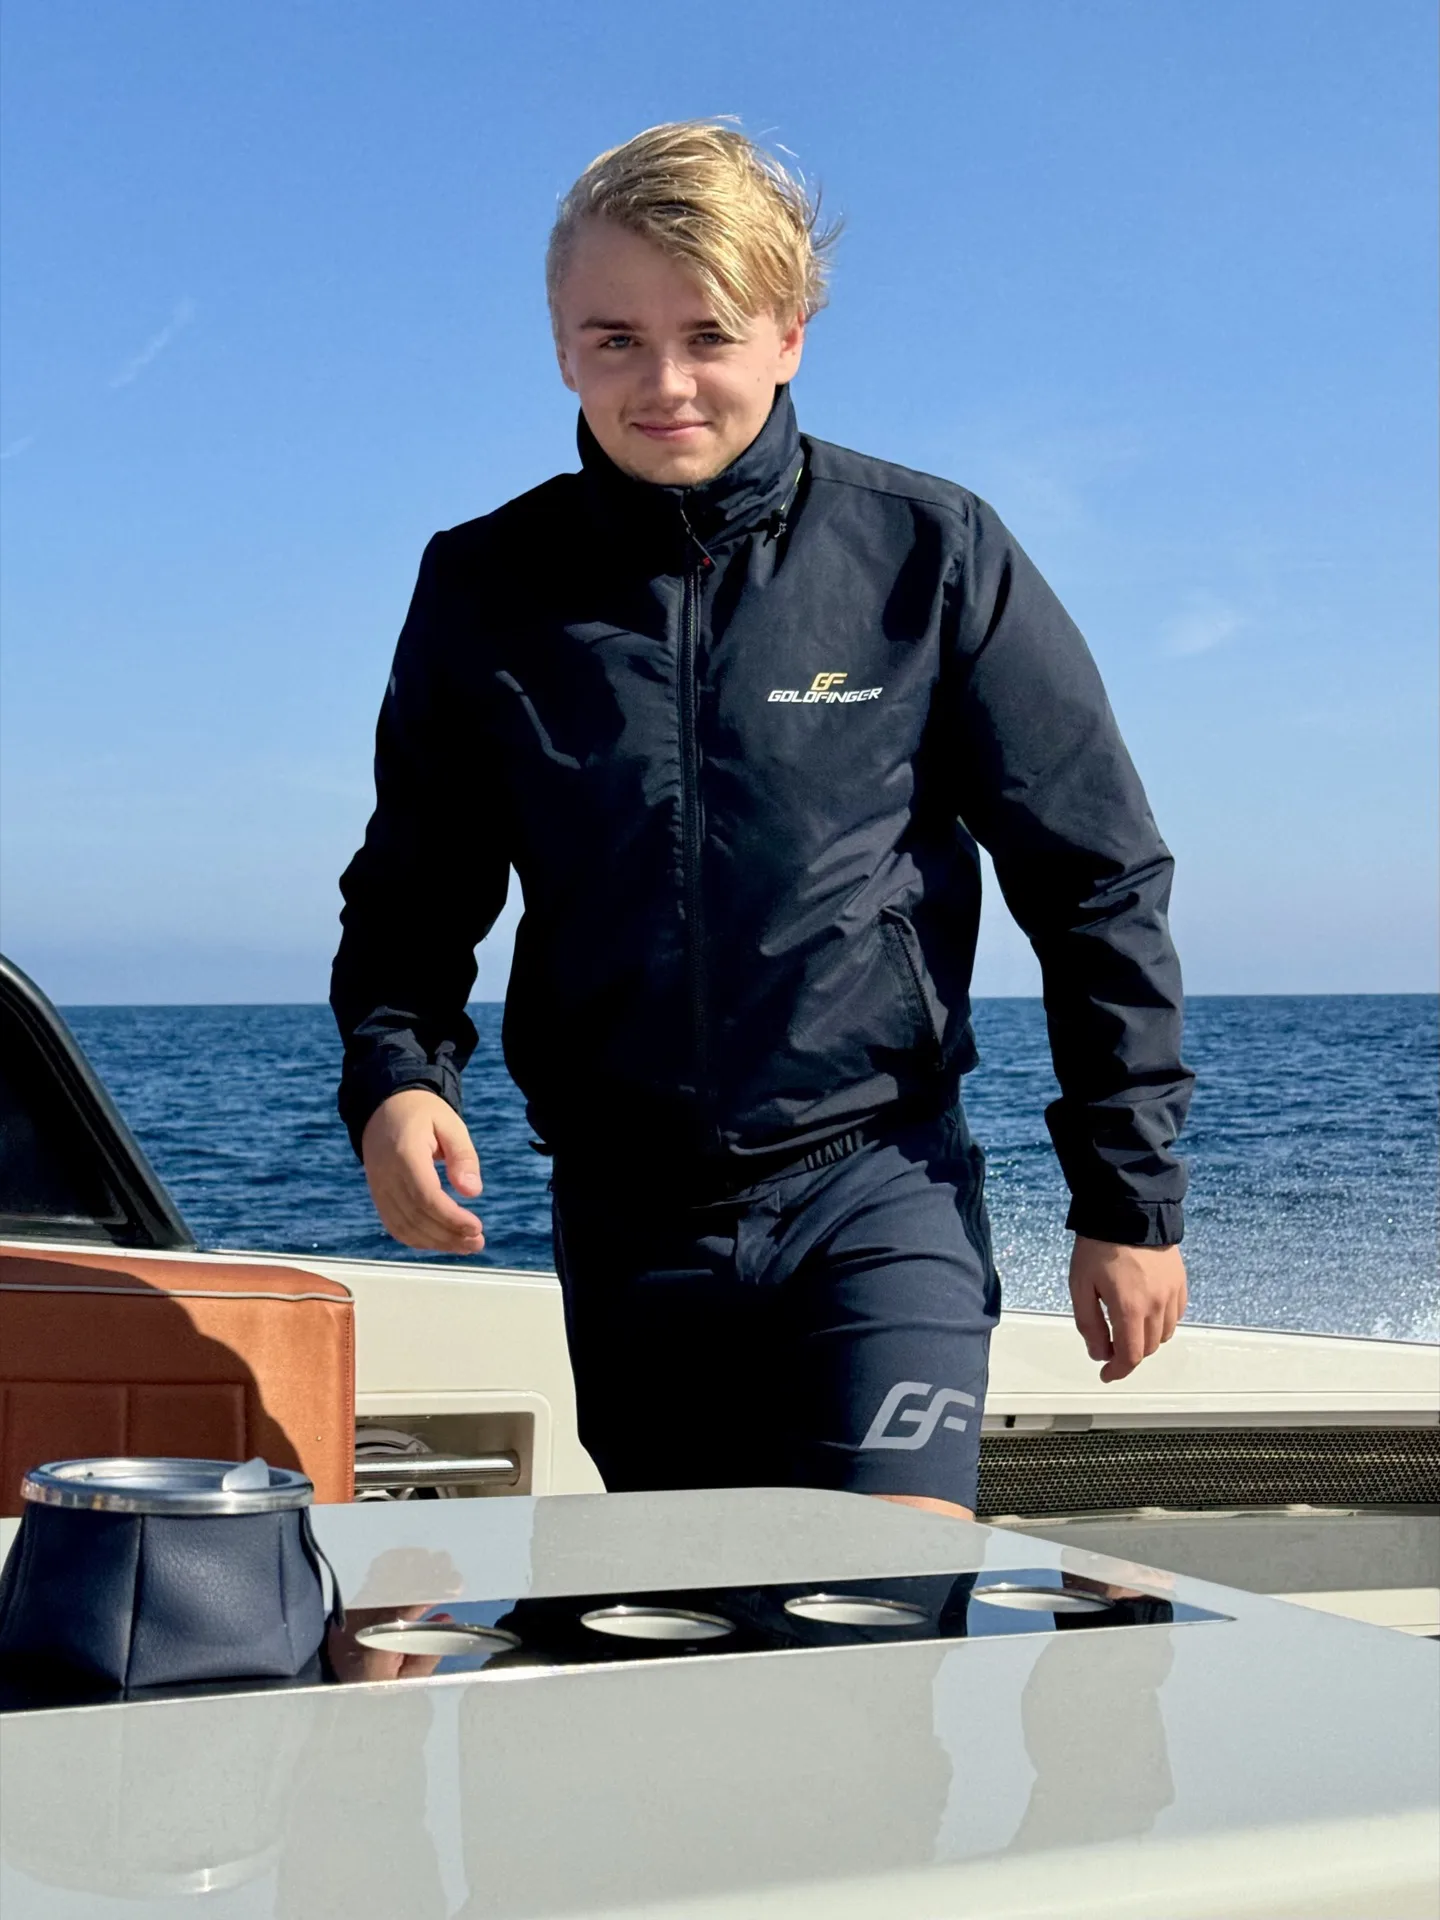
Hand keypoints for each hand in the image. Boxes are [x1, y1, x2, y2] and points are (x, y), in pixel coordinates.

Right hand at [361, 1088, 484, 1253]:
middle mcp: (386, 1174)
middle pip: (416, 1217)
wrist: (384, 1109)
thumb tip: (473, 1192)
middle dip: (449, 1235)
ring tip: (466, 1245)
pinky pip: (395, 1226)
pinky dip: (418, 1240)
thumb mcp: (450, 1124)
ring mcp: (378, 1188)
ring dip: (436, 1243)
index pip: (426, 1195)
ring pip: (404, 1227)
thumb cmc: (423, 1115)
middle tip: (478, 1242)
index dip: (451, 1218)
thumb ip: (463, 1156)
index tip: (477, 1227)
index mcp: (405, 1153)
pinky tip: (442, 1241)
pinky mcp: (378, 1196)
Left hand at [1067, 1237, 1186, 1382]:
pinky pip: (1176, 1314)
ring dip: (1146, 1338)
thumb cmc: (1099, 1246)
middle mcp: (1156, 1304)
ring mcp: (1171, 1292)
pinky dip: (1162, 1321)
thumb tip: (1099, 1353)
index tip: (1107, 1374)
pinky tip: (1146, 1311)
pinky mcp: (1180, 1280)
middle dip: (1129, 1354)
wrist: (1126, 1210)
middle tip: (1110, 1346)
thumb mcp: (1081, 1286)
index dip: (1118, 1371)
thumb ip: (1089, 1324)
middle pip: (1148, 1348)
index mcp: (1130, 1308)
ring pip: (1164, 1333)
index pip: (1131, 1356)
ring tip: (1127, 1326)